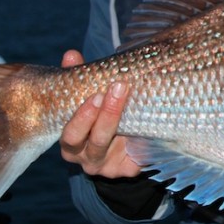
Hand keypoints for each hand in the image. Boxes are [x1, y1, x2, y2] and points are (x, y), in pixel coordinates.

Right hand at [58, 49, 141, 178]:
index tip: (96, 94)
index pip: (71, 135)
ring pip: (118, 149)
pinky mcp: (130, 169)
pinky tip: (153, 121)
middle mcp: (87, 158)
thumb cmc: (98, 116)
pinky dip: (145, 141)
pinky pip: (139, 156)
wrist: (118, 146)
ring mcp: (109, 166)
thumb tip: (71, 54)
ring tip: (134, 100)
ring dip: (125, 124)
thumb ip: (80, 79)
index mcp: (72, 143)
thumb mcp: (88, 99)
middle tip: (117, 89)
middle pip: (95, 142)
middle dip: (106, 116)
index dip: (82, 117)